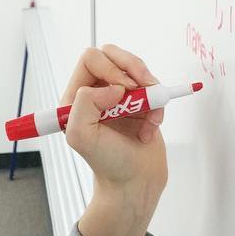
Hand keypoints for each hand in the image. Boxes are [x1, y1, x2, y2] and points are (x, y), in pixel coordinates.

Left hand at [59, 44, 168, 198]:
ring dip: (150, 89)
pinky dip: (159, 104)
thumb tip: (113, 87)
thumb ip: (84, 104)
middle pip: (113, 54)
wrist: (134, 181)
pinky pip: (153, 86)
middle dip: (134, 68)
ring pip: (136, 68)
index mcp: (76, 98)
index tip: (123, 91)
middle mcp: (96, 93)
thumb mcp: (80, 136)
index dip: (110, 68)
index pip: (90, 59)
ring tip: (150, 117)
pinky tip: (151, 127)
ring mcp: (120, 96)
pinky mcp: (141, 102)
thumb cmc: (106, 162)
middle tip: (143, 88)